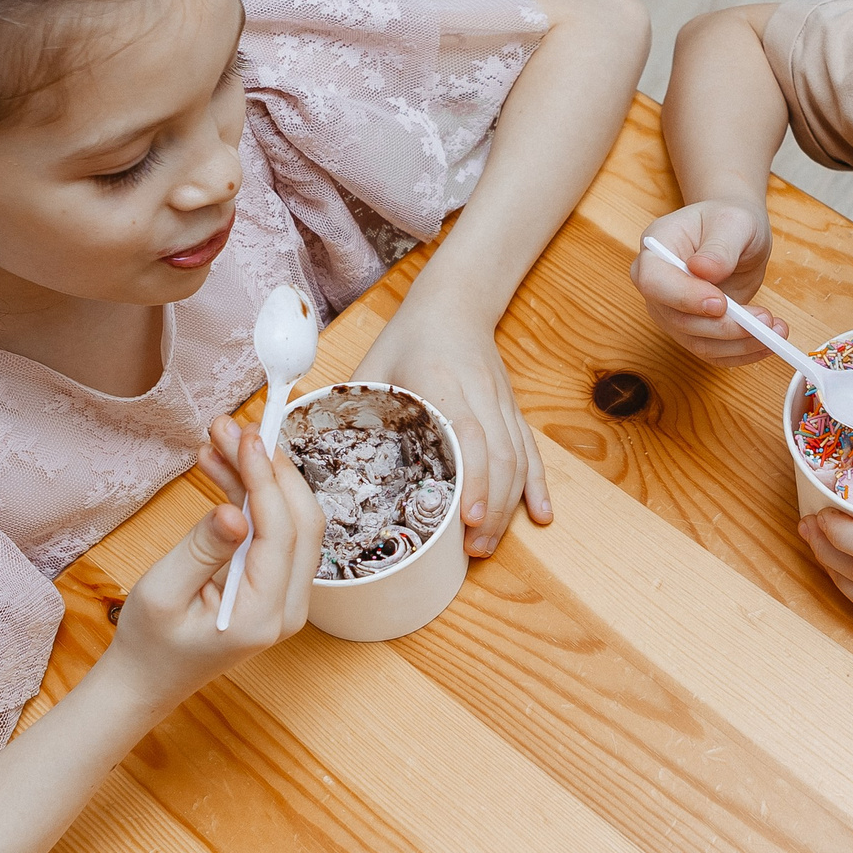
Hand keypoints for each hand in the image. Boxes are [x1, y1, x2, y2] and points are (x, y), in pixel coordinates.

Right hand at [104, 417, 320, 709]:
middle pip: (301, 522)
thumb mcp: (163, 592)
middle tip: (234, 428)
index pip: (281, 533)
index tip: (246, 436)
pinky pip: (273, 532)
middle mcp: (287, 608)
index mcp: (263, 615)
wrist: (147, 680)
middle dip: (270, 468)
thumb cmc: (148, 642)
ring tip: (219, 439)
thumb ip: (202, 550)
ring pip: (289, 521)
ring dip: (259, 476)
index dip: (266, 479)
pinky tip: (221, 468)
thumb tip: (236, 510)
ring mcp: (285, 597)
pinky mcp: (273, 585)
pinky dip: (250, 497)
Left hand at [358, 306, 548, 557]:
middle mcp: (479, 394)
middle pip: (500, 457)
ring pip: (519, 458)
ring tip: (488, 544)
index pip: (470, 435)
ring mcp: (501, 403)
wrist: (456, 302)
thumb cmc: (409, 336)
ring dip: (510, 505)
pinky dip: (537, 486)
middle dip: (493, 508)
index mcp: (441, 383)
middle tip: (472, 550)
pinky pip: (531, 450)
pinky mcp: (512, 410)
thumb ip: (349, 406)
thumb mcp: (372, 364)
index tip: (468, 518)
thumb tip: (310, 450)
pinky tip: (541, 516)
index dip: (474, 479)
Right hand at [631, 200, 785, 364]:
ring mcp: (672, 312)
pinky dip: (742, 353)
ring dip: (739, 344)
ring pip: (697, 342)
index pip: (655, 282)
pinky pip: (713, 352)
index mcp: (656, 250)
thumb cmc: (730, 221)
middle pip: (678, 319)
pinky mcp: (693, 331)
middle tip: (764, 319)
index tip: (720, 303)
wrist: (736, 235)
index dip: (685, 297)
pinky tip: (769, 342)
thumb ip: (720, 246)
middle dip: (724, 326)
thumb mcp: (733, 222)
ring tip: (776, 330)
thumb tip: (704, 270)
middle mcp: (657, 287)